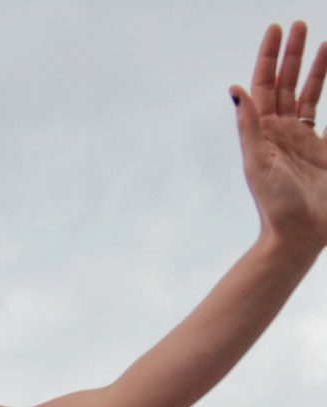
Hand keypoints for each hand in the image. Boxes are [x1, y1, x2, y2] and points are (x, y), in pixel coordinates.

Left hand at [231, 22, 326, 252]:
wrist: (299, 236)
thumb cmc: (274, 204)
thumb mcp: (257, 163)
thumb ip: (248, 125)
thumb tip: (234, 88)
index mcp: (264, 132)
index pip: (264, 85)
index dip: (268, 57)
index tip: (276, 29)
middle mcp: (283, 132)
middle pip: (288, 84)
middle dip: (293, 54)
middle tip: (300, 24)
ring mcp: (305, 141)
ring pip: (311, 96)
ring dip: (316, 70)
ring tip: (325, 42)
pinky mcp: (325, 152)